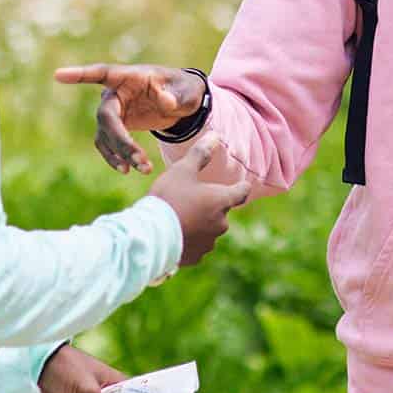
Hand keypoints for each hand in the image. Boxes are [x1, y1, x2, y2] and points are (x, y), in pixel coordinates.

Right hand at [54, 63, 206, 173]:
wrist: (183, 103)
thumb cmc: (183, 89)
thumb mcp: (185, 90)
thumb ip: (175, 95)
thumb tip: (165, 101)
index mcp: (130, 76)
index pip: (102, 73)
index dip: (80, 75)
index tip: (58, 75)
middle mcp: (116, 92)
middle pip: (106, 116)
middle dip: (120, 140)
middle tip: (140, 160)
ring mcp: (114, 110)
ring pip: (106, 134)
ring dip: (121, 153)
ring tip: (143, 169)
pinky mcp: (116, 126)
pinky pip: (107, 143)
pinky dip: (115, 157)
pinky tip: (127, 169)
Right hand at [150, 133, 249, 265]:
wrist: (150, 235)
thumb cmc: (168, 198)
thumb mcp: (182, 170)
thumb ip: (200, 153)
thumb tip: (215, 136)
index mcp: (221, 201)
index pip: (242, 191)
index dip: (241, 186)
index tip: (239, 185)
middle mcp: (221, 223)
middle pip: (221, 211)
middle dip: (210, 206)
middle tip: (188, 199)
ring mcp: (209, 243)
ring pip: (209, 229)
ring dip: (200, 223)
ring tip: (178, 218)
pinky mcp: (196, 257)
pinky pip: (197, 245)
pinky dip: (189, 239)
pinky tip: (174, 234)